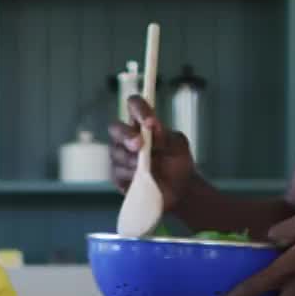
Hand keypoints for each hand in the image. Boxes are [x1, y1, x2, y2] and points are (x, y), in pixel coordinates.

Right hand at [107, 95, 201, 212]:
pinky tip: (141, 178)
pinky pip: (118, 172)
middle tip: (139, 144)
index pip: (134, 105)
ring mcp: (120, 156)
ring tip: (147, 167)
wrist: (179, 190)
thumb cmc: (177, 161)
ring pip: (116, 152)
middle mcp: (127, 137)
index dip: (139, 110)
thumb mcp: (178, 145)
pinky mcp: (118, 176)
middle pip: (115, 128)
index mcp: (142, 123)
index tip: (150, 122)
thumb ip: (165, 135)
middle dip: (126, 135)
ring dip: (131, 159)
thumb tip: (151, 127)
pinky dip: (131, 175)